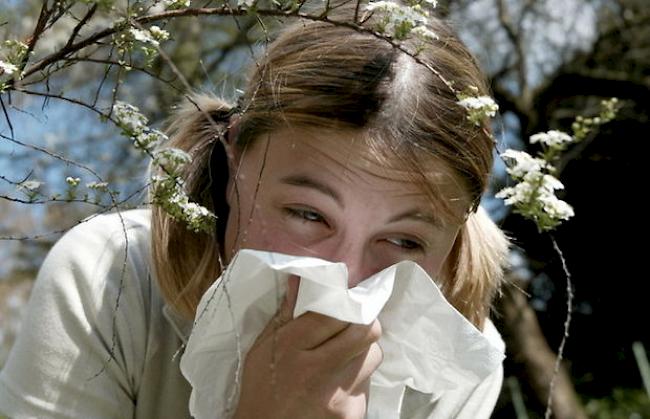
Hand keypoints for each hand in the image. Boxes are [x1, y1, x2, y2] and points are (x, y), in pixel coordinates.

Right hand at [233, 276, 382, 418]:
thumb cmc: (262, 388)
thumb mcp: (263, 348)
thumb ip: (286, 314)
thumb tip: (302, 279)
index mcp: (293, 346)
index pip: (337, 312)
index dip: (348, 303)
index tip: (347, 301)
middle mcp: (319, 369)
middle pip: (366, 331)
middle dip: (364, 323)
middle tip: (354, 324)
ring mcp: (339, 395)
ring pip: (373, 356)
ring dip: (363, 351)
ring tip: (344, 356)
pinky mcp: (352, 414)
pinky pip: (368, 384)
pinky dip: (358, 378)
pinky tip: (338, 383)